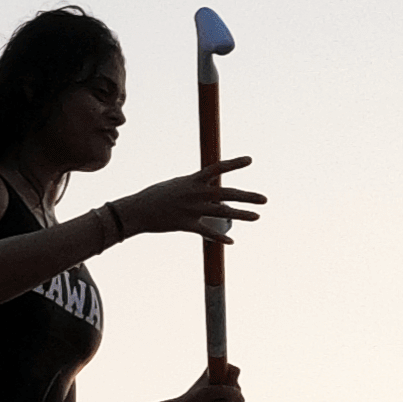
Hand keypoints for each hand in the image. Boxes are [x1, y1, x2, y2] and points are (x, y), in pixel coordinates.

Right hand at [116, 157, 264, 242]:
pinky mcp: (186, 224)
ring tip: (257, 216)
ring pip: (221, 212)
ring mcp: (191, 209)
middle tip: (265, 199)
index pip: (218, 168)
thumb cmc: (156, 197)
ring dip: (241, 215)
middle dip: (247, 196)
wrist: (137, 210)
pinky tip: (231, 241)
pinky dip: (219, 237)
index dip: (234, 164)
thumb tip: (208, 189)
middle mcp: (195, 192)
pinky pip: (207, 231)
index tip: (250, 160)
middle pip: (227, 193)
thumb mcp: (177, 185)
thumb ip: (195, 187)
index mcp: (192, 180)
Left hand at [177, 364, 242, 401]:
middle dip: (226, 399)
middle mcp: (224, 378)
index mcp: (217, 369)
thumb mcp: (208, 393)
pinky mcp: (228, 401)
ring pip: (239, 399)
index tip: (217, 387)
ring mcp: (227, 389)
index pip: (235, 371)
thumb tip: (240, 396)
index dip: (231, 382)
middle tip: (212, 401)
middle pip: (237, 387)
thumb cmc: (194, 400)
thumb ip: (225, 392)